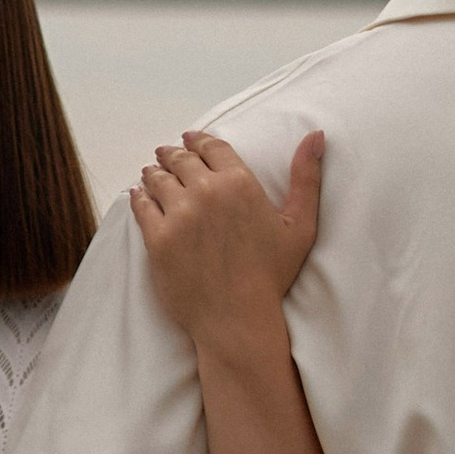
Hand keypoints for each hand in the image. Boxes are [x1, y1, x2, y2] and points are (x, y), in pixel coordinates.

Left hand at [130, 130, 324, 354]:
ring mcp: (179, 215)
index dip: (198, 140)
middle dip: (172, 154)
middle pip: (181, 160)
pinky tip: (138, 194)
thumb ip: (306, 177)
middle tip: (166, 153)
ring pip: (158, 179)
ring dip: (154, 172)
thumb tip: (316, 134)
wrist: (237, 319)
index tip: (190, 139)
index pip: (212, 147)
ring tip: (151, 173)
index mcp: (240, 183)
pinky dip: (138, 197)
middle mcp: (206, 192)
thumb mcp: (301, 225)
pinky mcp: (157, 238)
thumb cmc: (272, 276)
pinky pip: (141, 206)